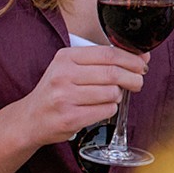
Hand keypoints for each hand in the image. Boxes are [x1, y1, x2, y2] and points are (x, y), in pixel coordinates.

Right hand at [19, 45, 147, 145]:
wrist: (30, 118)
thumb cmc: (56, 91)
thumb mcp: (70, 68)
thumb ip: (101, 61)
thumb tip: (140, 58)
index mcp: (65, 58)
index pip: (108, 53)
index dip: (131, 59)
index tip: (143, 63)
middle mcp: (63, 76)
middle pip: (113, 73)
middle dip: (133, 78)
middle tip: (138, 82)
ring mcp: (65, 98)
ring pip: (112, 93)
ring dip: (118, 96)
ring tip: (110, 97)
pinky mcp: (70, 118)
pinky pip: (106, 111)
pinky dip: (110, 109)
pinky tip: (101, 108)